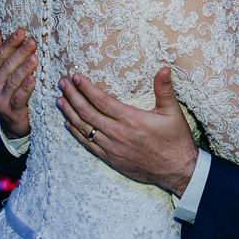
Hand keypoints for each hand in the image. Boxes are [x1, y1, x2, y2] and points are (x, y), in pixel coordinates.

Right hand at [0, 25, 36, 137]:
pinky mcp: (9, 110)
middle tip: (33, 41)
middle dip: (20, 52)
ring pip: (13, 80)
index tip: (22, 30)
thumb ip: (2, 49)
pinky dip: (26, 88)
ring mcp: (0, 97)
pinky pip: (18, 98)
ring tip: (35, 58)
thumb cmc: (11, 92)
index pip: (1, 53)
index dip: (11, 42)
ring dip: (24, 69)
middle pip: (7, 65)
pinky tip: (33, 80)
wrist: (12, 124)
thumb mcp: (5, 71)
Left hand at [57, 67, 197, 195]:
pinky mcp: (111, 159)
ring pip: (84, 128)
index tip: (76, 77)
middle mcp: (118, 133)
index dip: (86, 88)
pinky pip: (88, 145)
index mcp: (131, 119)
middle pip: (87, 112)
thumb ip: (164, 89)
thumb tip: (164, 68)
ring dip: (69, 113)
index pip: (101, 100)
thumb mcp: (173, 112)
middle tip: (62, 84)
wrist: (177, 170)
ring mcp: (112, 148)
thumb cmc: (175, 140)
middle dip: (72, 96)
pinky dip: (76, 133)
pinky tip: (68, 124)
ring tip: (60, 100)